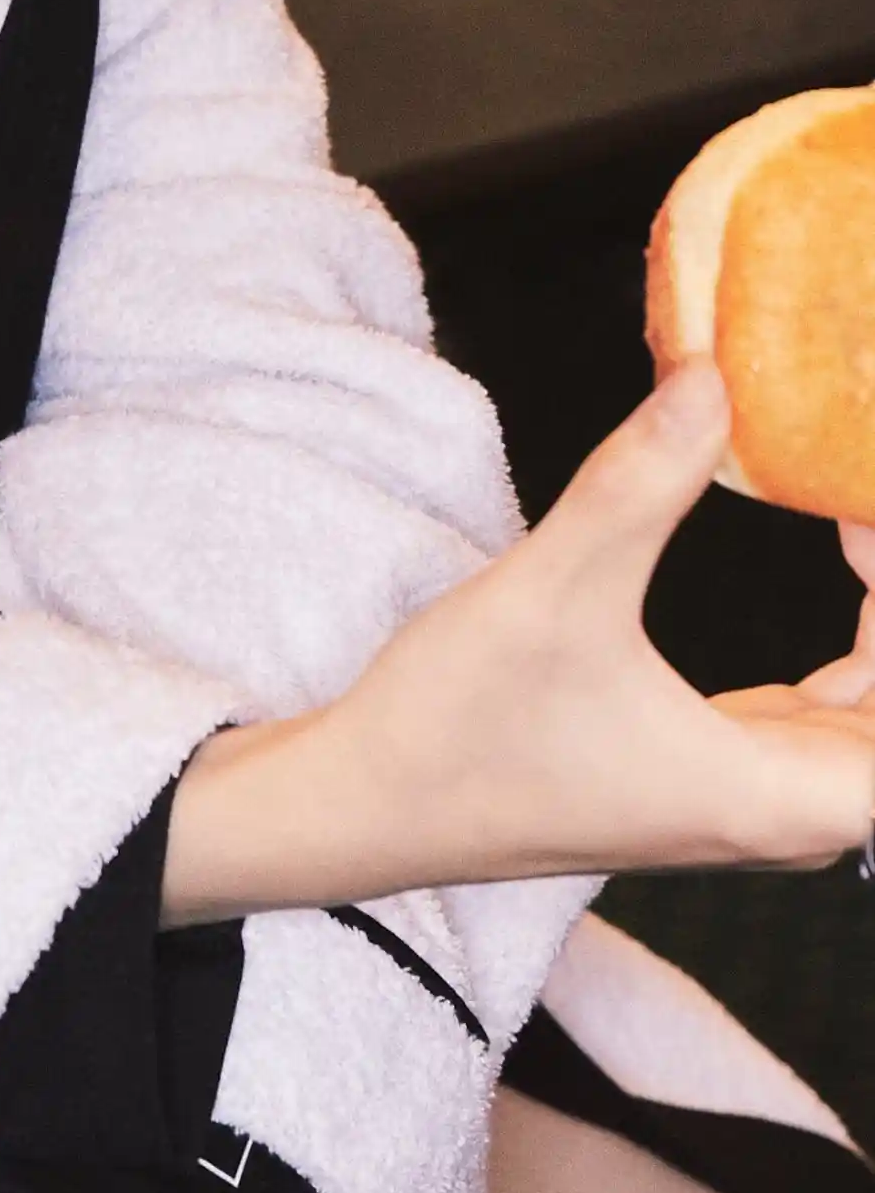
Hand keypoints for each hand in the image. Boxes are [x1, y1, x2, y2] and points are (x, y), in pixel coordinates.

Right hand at [164, 363, 874, 923]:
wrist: (367, 803)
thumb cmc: (459, 726)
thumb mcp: (555, 589)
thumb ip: (640, 483)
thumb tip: (713, 378)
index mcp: (775, 797)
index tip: (858, 516)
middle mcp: (777, 815)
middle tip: (850, 497)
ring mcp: (739, 801)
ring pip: (869, 721)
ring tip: (848, 516)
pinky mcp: (701, 777)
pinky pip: (820, 718)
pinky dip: (842, 649)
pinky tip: (821, 565)